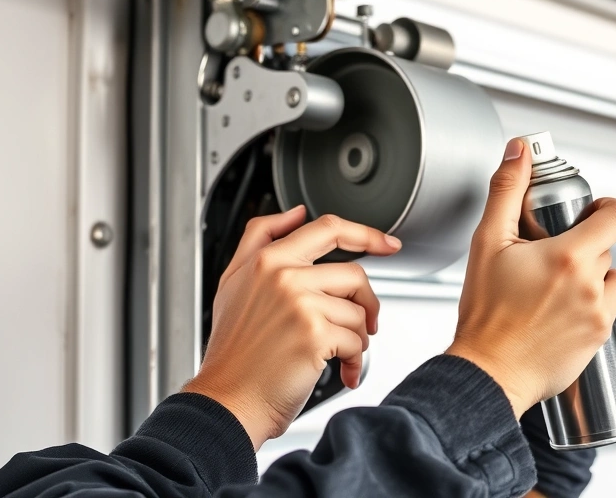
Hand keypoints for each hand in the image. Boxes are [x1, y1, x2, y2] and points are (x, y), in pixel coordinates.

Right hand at [183, 207, 401, 449]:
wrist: (227, 402)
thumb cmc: (234, 352)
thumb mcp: (233, 283)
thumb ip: (260, 238)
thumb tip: (296, 213)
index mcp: (267, 260)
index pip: (328, 228)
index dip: (366, 233)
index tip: (388, 244)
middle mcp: (283, 276)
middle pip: (354, 275)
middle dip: (366, 304)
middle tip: (363, 324)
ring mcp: (299, 304)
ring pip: (358, 311)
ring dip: (357, 337)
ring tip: (338, 353)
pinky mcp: (314, 334)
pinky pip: (356, 340)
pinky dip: (355, 361)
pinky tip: (341, 371)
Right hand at [446, 139, 615, 417]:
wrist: (488, 372)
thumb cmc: (486, 316)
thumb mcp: (487, 243)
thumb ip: (506, 191)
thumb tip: (518, 152)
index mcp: (569, 257)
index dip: (608, 208)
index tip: (592, 212)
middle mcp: (591, 287)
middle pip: (605, 250)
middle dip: (581, 249)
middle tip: (548, 260)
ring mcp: (600, 316)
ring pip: (612, 282)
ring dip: (592, 280)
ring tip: (554, 290)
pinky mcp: (601, 341)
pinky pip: (610, 313)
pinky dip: (592, 309)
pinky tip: (560, 314)